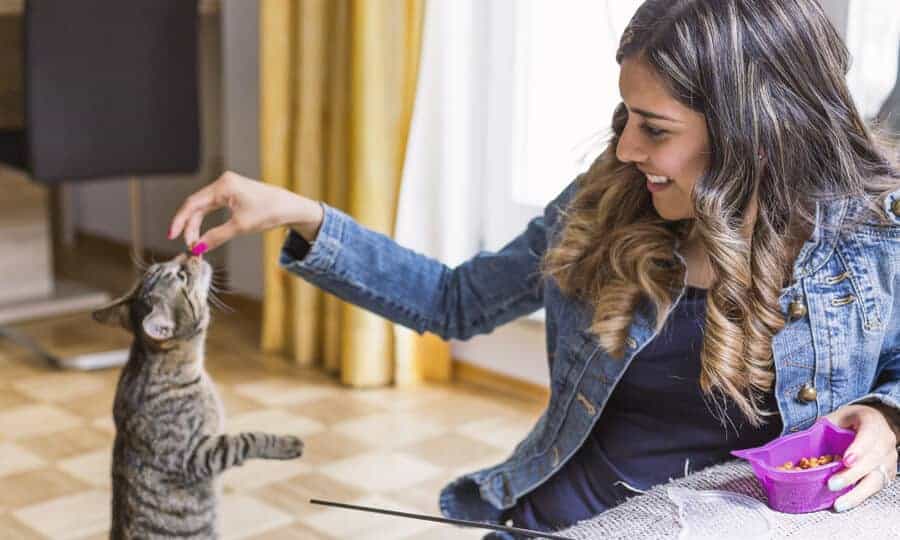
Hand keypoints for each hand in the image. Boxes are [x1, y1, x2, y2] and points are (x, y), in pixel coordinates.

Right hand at [168, 171, 324, 252]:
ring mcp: (228, 187)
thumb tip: (198, 247)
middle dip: (190, 227)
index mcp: (223, 185)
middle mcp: (223, 182)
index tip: (172, 235)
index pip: (192, 203)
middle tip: (190, 246)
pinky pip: (213, 207)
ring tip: (196, 243)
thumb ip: (216, 237)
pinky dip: (207, 221)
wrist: (290, 208)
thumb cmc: (270, 212)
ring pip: (204, 207)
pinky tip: (204, 233)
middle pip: (196, 205)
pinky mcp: (233, 193)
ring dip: (198, 225)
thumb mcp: (240, 227)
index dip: (180, 221)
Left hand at [825, 404, 897, 511]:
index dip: (859, 449)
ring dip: (857, 493)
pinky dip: (859, 496)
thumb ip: (823, 427)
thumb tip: (798, 440)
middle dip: (851, 475)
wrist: (875, 423)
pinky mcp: (886, 474)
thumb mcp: (837, 417)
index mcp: (873, 422)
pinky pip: (875, 488)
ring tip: (839, 503)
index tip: (846, 461)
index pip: (869, 434)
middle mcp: (885, 441)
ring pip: (876, 479)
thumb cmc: (852, 420)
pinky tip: (845, 502)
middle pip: (872, 461)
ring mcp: (888, 459)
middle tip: (832, 484)